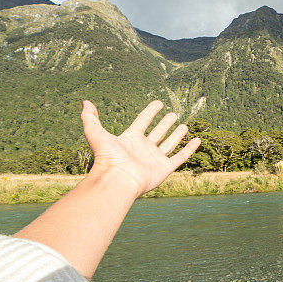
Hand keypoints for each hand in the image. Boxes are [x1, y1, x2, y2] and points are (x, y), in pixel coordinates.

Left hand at [81, 100, 200, 197]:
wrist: (118, 179)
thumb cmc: (107, 158)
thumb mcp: (95, 133)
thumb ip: (90, 118)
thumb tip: (85, 102)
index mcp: (130, 139)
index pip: (142, 122)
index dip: (150, 112)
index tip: (158, 102)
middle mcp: (143, 148)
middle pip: (157, 132)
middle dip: (165, 123)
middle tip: (173, 114)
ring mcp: (154, 159)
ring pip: (169, 144)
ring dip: (176, 134)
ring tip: (184, 125)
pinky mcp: (164, 168)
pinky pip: (180, 157)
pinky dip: (189, 149)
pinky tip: (197, 140)